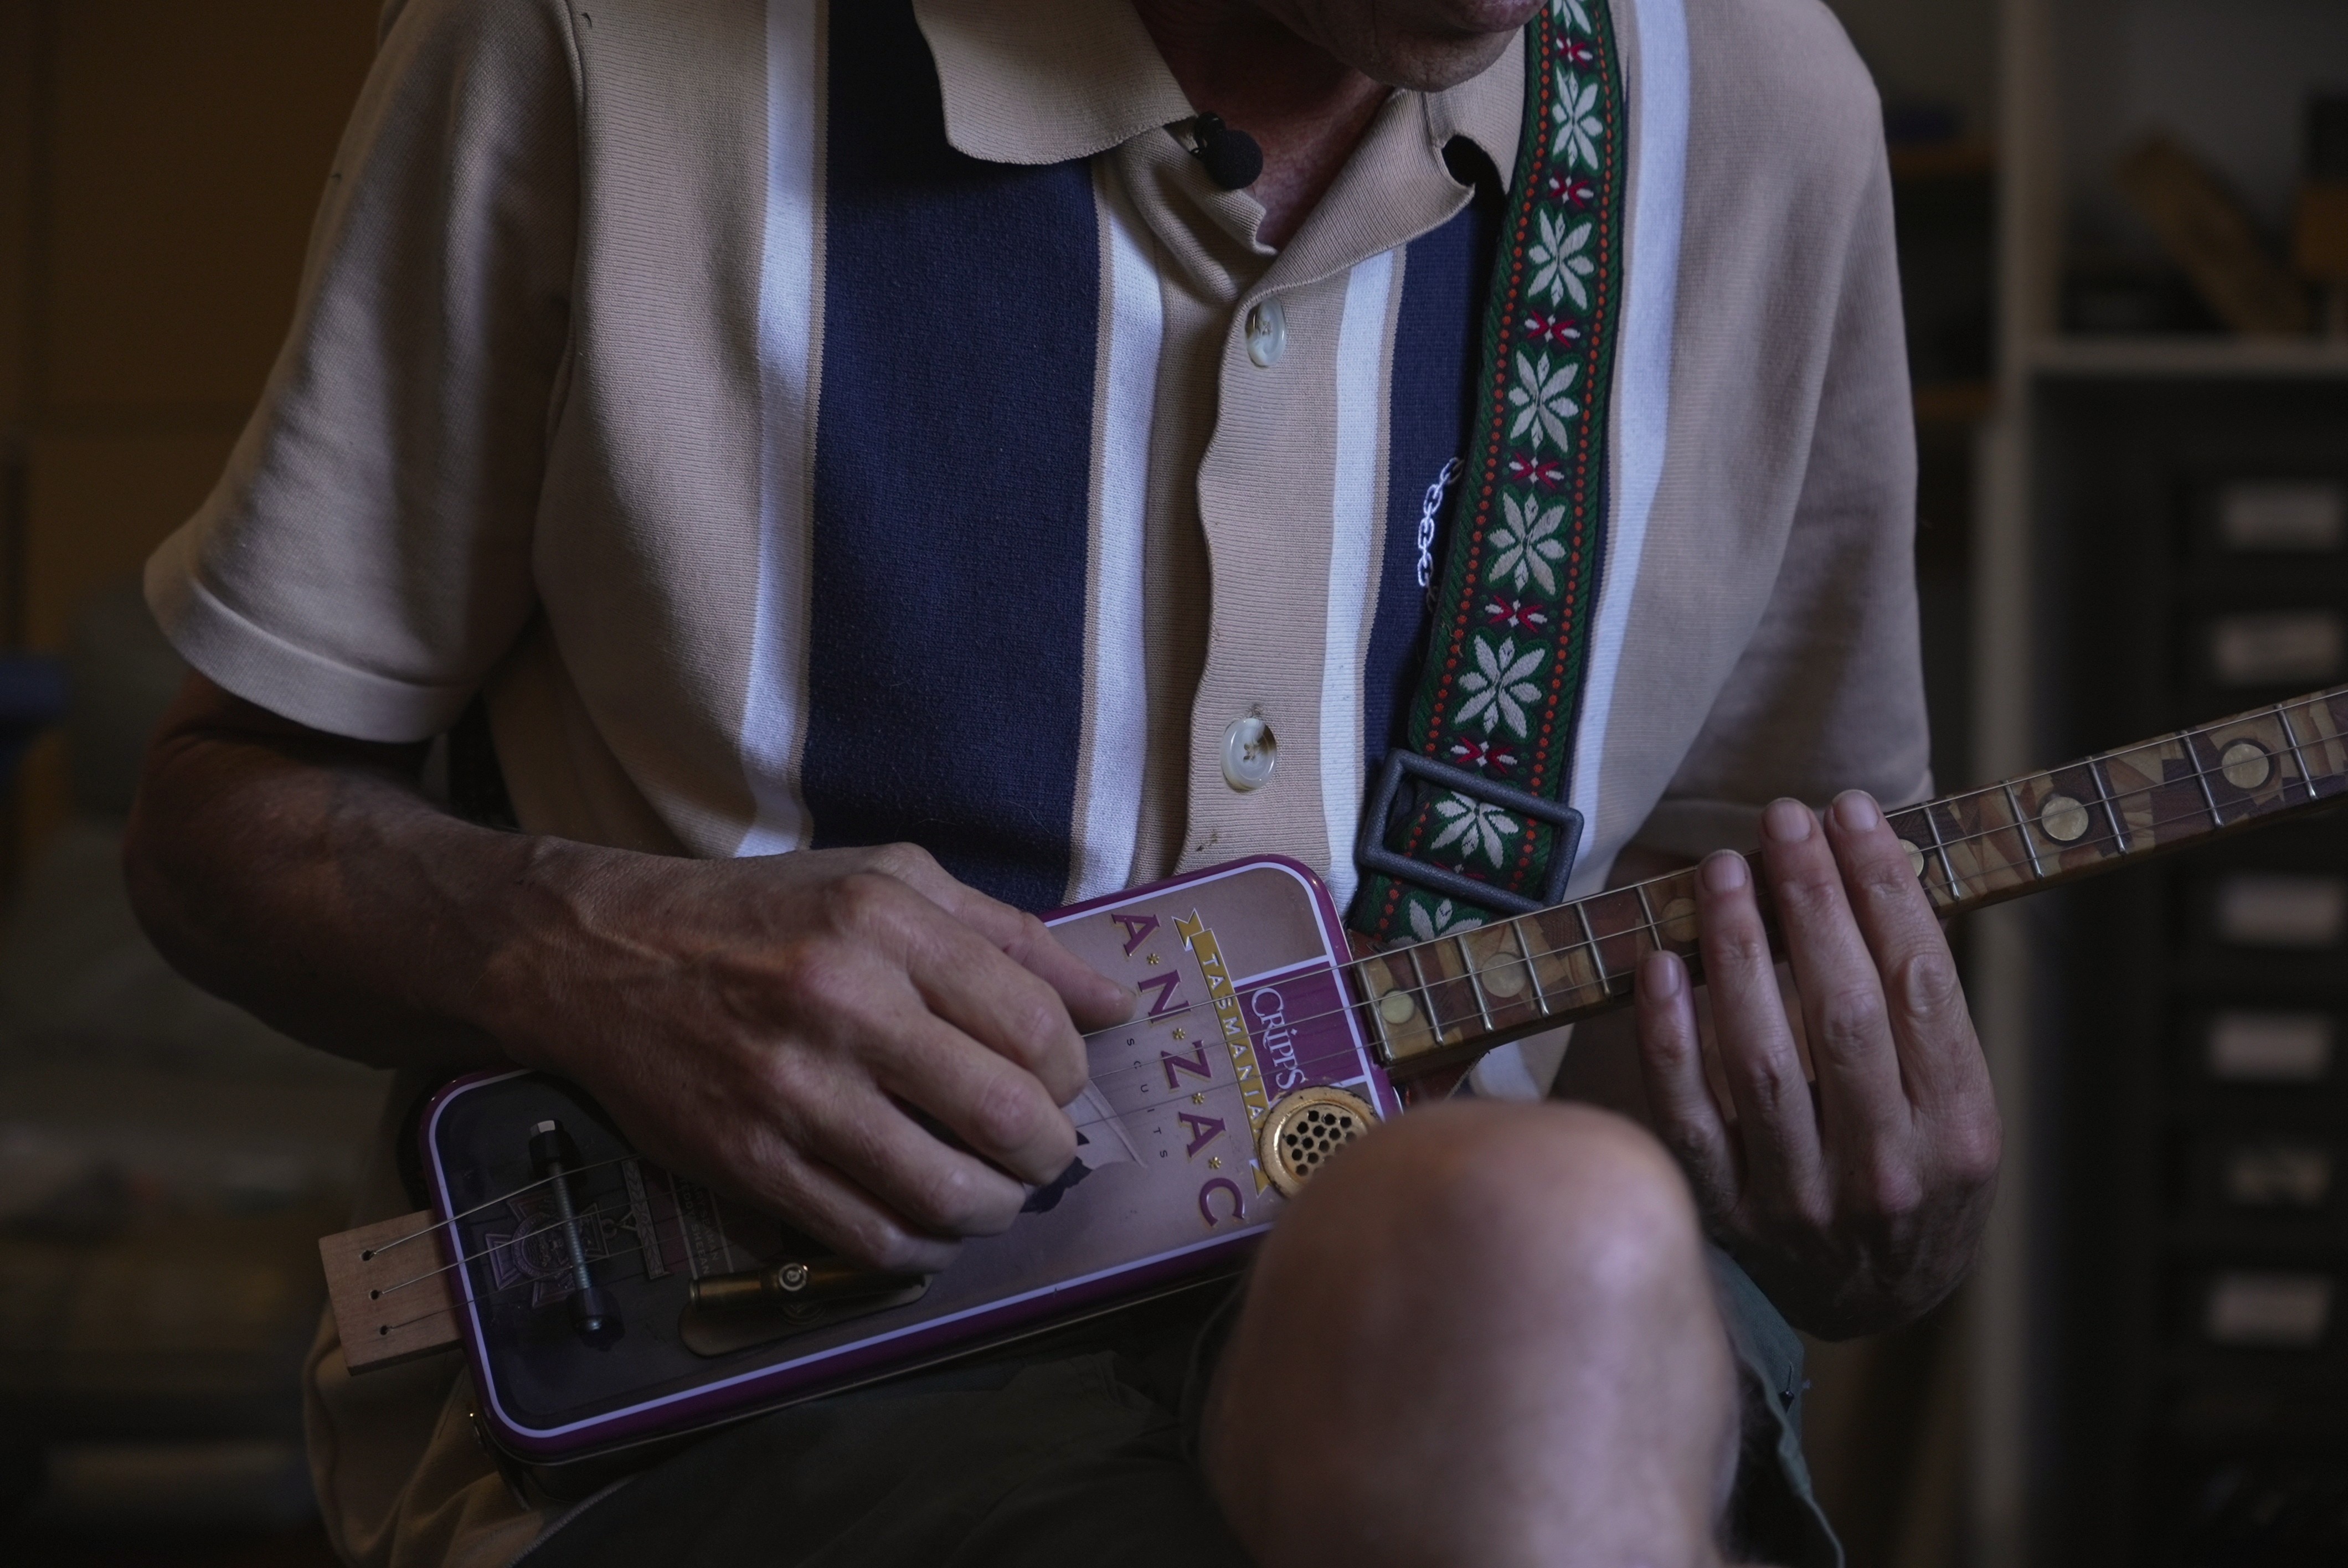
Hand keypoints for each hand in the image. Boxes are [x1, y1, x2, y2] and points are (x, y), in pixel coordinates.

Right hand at [488, 842, 1132, 1273]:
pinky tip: (930, 1221)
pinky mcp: (748, 1162)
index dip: (1072, 1071)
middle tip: (1040, 1148)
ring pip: (944, 1194)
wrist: (605, 953)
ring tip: (995, 1193)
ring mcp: (790, 1091)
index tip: (1057, 1080)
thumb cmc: (766, 913)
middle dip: (1049, 1150)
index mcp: (887, 923)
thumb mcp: (890, 881)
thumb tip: (1113, 1005)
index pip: (1036, 1025)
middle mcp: (841, 1003)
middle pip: (1006, 1115)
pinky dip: (924, 1247)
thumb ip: (1009, 937)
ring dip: (996, 1210)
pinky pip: (868, 1239)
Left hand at [1631, 793, 2000, 1336]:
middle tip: (1785, 817)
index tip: (1852, 815)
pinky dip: (1672, 1037)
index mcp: (1959, 1134)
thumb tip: (1867, 875)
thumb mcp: (1952, 1110)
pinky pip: (1690, 1115)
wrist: (1871, 1304)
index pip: (1922, 989)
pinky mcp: (1729, 1216)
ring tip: (1724, 868)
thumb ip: (1920, 1018)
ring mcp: (1802, 1200)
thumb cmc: (1912, 1174)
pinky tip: (1663, 964)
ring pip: (1764, 1059)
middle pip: (1845, 1014)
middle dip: (1813, 903)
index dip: (1884, 892)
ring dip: (1740, 952)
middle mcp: (1886, 1171)